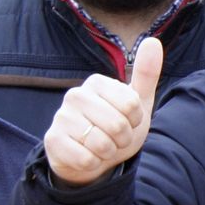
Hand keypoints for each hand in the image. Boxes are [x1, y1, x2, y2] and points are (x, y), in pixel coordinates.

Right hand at [43, 38, 163, 187]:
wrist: (92, 156)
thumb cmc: (117, 126)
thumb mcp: (137, 102)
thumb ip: (146, 73)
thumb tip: (152, 41)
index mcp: (97, 82)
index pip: (132, 105)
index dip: (135, 120)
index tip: (128, 120)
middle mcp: (75, 95)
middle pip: (118, 125)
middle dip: (123, 139)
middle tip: (115, 137)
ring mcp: (61, 117)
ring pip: (102, 144)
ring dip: (109, 152)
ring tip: (102, 146)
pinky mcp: (52, 140)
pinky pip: (86, 159)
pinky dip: (94, 163)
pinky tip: (88, 156)